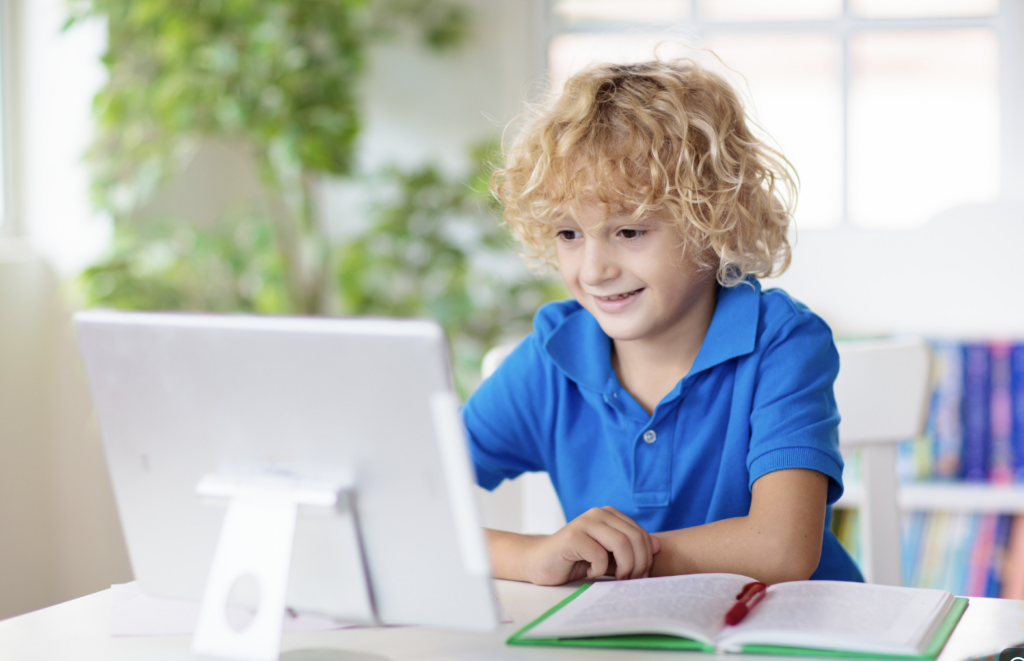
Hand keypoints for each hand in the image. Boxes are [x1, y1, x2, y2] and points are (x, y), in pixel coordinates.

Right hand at [523, 506, 660, 585]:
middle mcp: (598, 513)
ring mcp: (584, 522)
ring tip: (616, 579)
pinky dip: (599, 571)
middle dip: (638, 564)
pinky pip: (599, 555)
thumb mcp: (609, 556)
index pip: (641, 533)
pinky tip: (589, 573)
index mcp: (609, 514)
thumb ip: (630, 550)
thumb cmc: (577, 561)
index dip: (646, 557)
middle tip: (630, 581)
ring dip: (624, 568)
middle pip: (633, 538)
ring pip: (620, 544)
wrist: (542, 563)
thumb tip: (658, 545)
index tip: (640, 576)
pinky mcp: (572, 536)